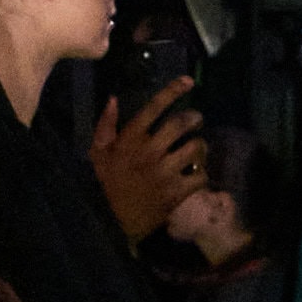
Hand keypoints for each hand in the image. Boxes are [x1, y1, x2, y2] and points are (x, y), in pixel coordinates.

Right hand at [90, 81, 206, 242]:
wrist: (115, 220)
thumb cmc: (108, 183)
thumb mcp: (98, 152)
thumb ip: (105, 125)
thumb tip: (114, 98)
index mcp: (130, 139)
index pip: (154, 107)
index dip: (172, 91)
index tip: (188, 81)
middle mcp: (149, 151)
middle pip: (181, 124)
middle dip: (194, 118)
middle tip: (197, 119)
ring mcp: (165, 171)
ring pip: (195, 148)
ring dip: (200, 145)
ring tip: (196, 147)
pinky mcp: (177, 191)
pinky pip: (201, 175)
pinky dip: (203, 173)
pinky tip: (197, 173)